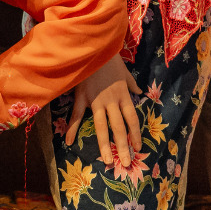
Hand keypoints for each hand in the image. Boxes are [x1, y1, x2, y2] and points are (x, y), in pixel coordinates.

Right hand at [67, 54, 141, 172]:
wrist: (93, 47)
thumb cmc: (109, 59)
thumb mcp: (125, 72)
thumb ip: (132, 85)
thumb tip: (140, 92)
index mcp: (123, 95)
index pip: (132, 118)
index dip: (135, 134)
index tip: (138, 147)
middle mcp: (111, 101)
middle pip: (119, 127)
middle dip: (123, 145)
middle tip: (126, 162)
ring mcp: (96, 101)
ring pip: (101, 126)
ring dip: (104, 144)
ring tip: (107, 160)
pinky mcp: (81, 97)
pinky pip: (77, 116)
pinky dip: (73, 129)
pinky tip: (70, 142)